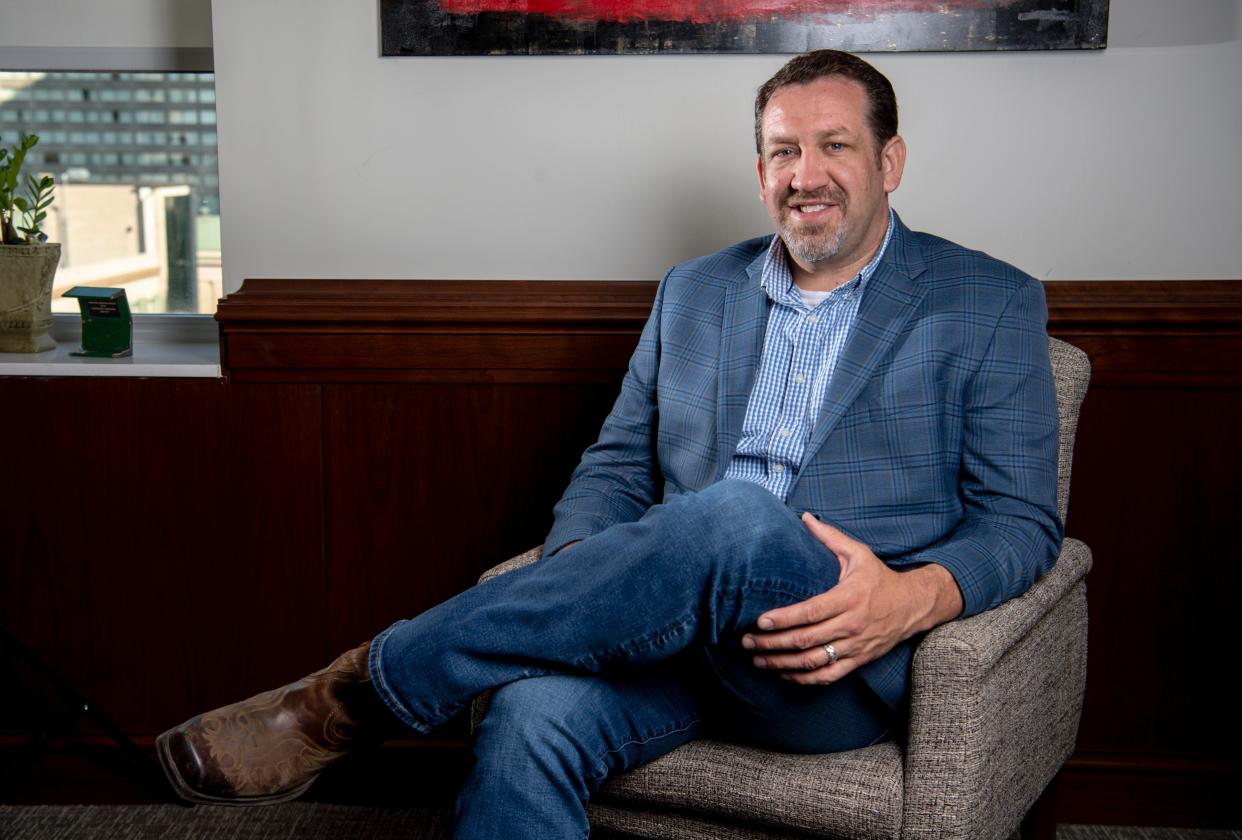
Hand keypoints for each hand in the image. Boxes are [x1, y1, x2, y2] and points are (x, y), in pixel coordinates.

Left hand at [740, 514, 962, 684]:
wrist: (914, 606)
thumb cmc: (880, 578)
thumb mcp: (858, 553)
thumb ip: (829, 537)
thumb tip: (805, 517)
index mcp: (849, 598)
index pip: (811, 612)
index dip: (784, 618)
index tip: (759, 620)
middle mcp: (851, 625)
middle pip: (806, 640)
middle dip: (772, 643)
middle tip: (746, 641)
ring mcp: (855, 647)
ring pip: (813, 662)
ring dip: (781, 664)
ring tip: (756, 659)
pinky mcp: (858, 661)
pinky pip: (827, 676)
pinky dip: (803, 678)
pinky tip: (783, 673)